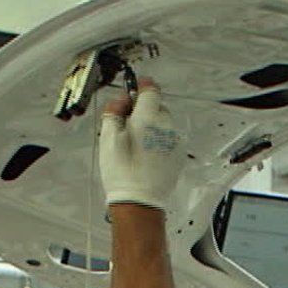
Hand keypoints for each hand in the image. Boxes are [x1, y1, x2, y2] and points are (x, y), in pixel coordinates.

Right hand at [98, 82, 181, 208]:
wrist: (140, 201)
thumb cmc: (122, 171)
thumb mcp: (108, 137)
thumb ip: (114, 111)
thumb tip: (122, 100)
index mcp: (148, 118)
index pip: (151, 90)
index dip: (141, 87)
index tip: (134, 91)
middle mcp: (167, 127)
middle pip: (157, 107)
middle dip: (143, 111)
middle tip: (127, 125)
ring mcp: (175, 141)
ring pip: (164, 123)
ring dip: (152, 126)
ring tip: (137, 144)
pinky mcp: (179, 154)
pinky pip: (169, 138)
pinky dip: (159, 139)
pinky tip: (147, 153)